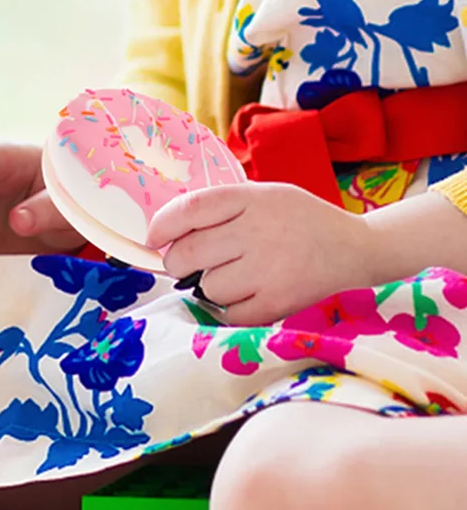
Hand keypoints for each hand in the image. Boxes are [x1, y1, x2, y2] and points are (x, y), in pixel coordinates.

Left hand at [144, 182, 372, 325]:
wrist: (354, 248)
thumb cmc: (297, 220)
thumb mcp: (261, 196)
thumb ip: (219, 209)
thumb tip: (166, 233)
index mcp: (250, 199)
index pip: (188, 210)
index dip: (161, 226)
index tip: (154, 238)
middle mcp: (257, 232)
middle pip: (187, 253)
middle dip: (177, 262)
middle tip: (187, 264)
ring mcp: (268, 269)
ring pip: (206, 286)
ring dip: (208, 286)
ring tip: (232, 276)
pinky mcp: (277, 302)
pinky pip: (228, 313)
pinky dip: (229, 308)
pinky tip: (246, 294)